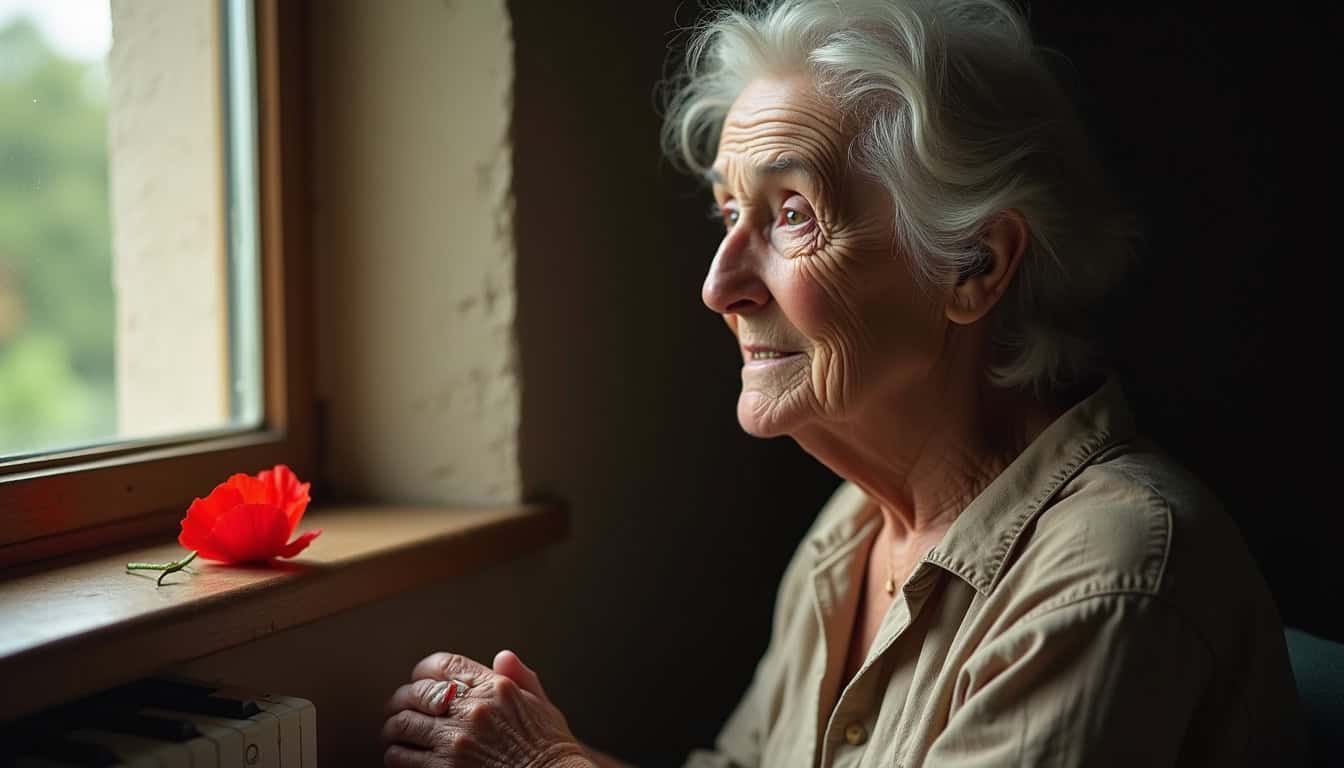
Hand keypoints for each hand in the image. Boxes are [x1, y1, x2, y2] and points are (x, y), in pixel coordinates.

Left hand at [382, 651, 591, 767]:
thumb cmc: (549, 750)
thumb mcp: (542, 705)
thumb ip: (520, 677)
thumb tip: (502, 657)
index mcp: (495, 688)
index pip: (444, 665)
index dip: (423, 671)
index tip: (417, 679)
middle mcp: (472, 710)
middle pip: (416, 693)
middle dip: (401, 700)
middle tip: (396, 708)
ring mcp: (455, 741)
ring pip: (402, 725)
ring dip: (393, 728)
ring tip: (394, 733)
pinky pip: (402, 756)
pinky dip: (396, 755)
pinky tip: (400, 756)